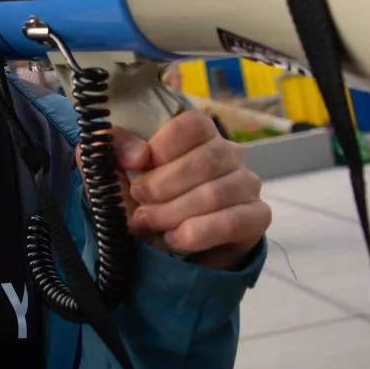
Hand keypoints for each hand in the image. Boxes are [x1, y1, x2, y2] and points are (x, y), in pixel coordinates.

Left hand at [84, 111, 269, 269]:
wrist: (163, 244)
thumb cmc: (143, 199)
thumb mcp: (116, 171)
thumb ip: (113, 147)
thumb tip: (136, 154)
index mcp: (199, 134)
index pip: (193, 124)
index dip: (163, 146)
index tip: (138, 167)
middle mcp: (229, 153)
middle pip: (205, 160)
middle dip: (162, 187)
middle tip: (139, 204)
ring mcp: (247, 184)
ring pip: (215, 194)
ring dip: (173, 213)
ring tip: (150, 224)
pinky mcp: (256, 217)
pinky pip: (232, 222)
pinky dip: (196, 233)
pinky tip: (174, 239)